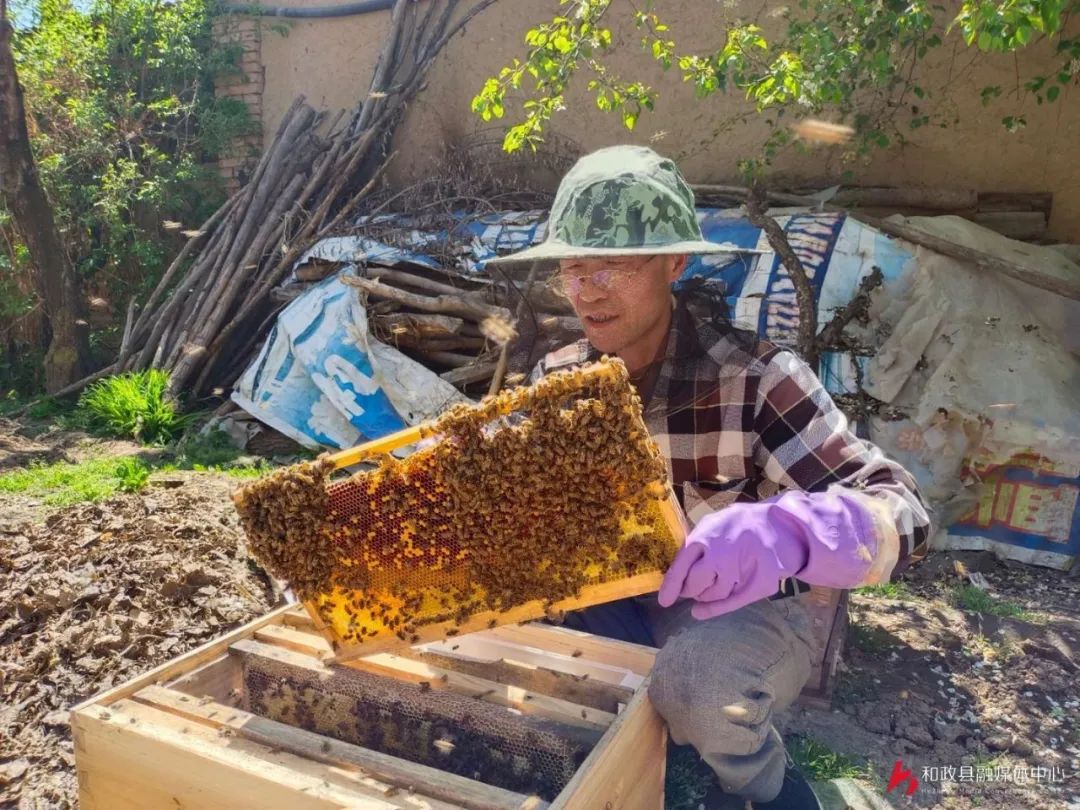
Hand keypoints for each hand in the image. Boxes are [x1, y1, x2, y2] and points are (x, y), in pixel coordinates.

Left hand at [657, 490, 875, 618]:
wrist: (778, 523)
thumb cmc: (738, 526)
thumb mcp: (713, 525)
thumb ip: (695, 547)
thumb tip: (674, 575)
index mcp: (706, 534)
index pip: (681, 564)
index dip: (670, 585)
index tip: (663, 601)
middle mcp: (722, 551)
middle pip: (695, 584)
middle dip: (690, 590)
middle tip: (693, 588)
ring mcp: (742, 567)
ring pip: (713, 594)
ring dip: (706, 595)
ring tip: (713, 583)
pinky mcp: (760, 582)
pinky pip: (731, 602)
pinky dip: (713, 610)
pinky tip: (701, 612)